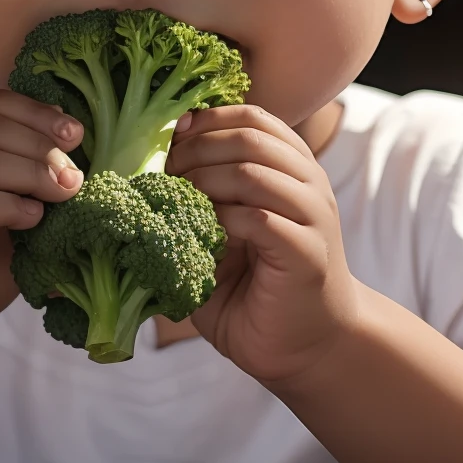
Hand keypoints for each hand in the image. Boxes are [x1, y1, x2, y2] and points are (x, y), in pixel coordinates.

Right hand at [0, 90, 84, 352]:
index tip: (77, 133)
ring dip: (29, 174)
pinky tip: (32, 218)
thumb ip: (32, 170)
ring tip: (63, 193)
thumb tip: (80, 137)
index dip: (37, 113)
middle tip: (75, 175)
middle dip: (40, 146)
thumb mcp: (11, 204)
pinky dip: (5, 206)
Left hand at [166, 104, 362, 386]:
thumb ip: (205, 193)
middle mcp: (308, 182)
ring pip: (253, 171)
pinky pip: (258, 218)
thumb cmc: (256, 285)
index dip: (207, 120)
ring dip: (204, 182)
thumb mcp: (226, 227)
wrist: (305, 346)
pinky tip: (203, 238)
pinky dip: (221, 221)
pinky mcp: (306, 252)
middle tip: (164, 176)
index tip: (170, 141)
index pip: (252, 116)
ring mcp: (312, 215)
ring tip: (178, 205)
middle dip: (196, 150)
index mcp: (292, 167)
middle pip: (249, 136)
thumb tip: (150, 160)